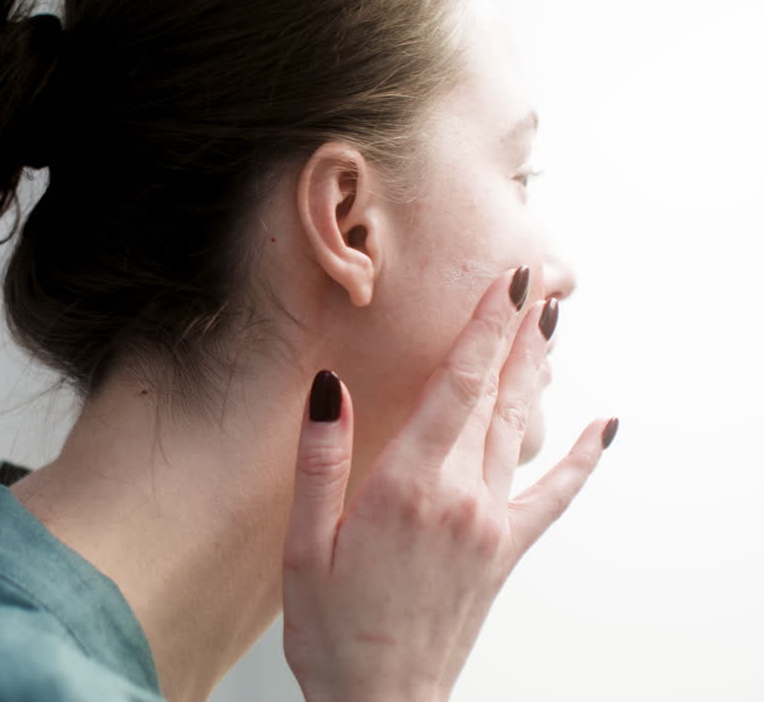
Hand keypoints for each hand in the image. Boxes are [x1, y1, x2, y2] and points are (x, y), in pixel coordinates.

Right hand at [281, 266, 618, 701]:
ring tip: (551, 324)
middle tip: (535, 278)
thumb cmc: (334, 630)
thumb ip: (321, 463)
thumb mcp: (305, 546)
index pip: (456, 388)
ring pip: (518, 431)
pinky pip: (553, 496)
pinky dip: (581, 460)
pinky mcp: (504, 552)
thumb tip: (330, 389)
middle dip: (514, 333)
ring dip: (535, 373)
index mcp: (407, 489)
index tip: (507, 281)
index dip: (484, 329)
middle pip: (494, 397)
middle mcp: (460, 499)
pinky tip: (603, 430)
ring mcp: (490, 525)